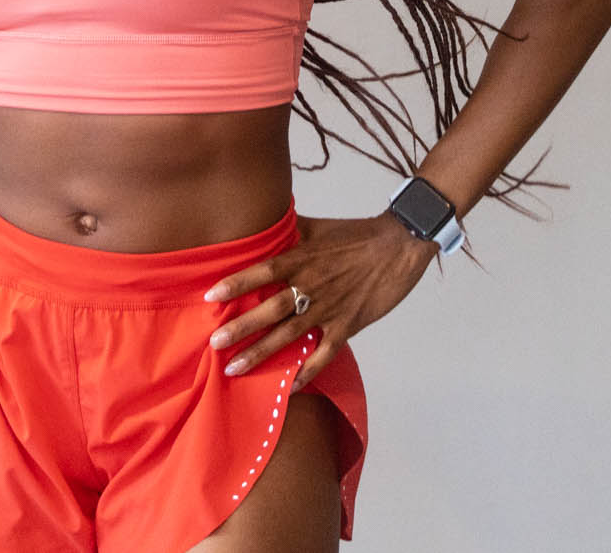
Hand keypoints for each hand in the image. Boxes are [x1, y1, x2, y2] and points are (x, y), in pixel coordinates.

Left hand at [200, 212, 435, 392]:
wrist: (399, 245)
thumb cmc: (358, 234)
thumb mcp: (319, 226)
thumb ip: (290, 228)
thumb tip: (264, 223)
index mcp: (303, 258)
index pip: (263, 271)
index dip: (236, 283)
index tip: (210, 296)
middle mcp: (312, 286)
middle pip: (271, 309)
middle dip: (241, 328)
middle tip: (215, 343)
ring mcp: (330, 309)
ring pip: (290, 335)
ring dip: (262, 353)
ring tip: (235, 368)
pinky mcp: (348, 325)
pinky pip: (324, 354)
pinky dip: (307, 371)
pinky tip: (288, 387)